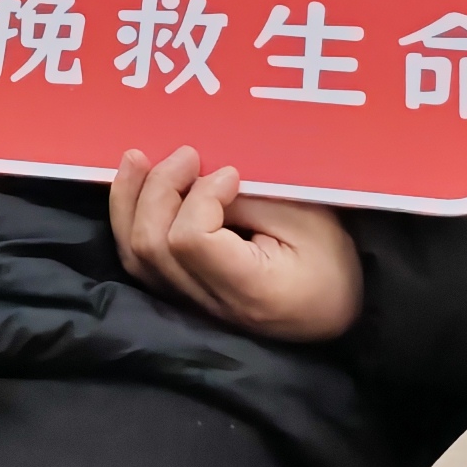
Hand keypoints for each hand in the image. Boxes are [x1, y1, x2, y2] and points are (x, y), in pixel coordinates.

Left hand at [110, 145, 363, 342]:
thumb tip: (196, 178)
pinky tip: (136, 187)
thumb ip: (249, 200)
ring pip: (135, 257)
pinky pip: (139, 261)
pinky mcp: (183, 297)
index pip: (191, 242)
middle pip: (153, 247)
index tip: (230, 174)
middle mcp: (212, 306)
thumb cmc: (332, 261)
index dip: (199, 197)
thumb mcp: (305, 221)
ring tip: (138, 158)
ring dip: (130, 201)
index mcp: (251, 291)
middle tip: (187, 155)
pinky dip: (131, 219)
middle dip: (158, 189)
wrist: (336, 311)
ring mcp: (192, 306)